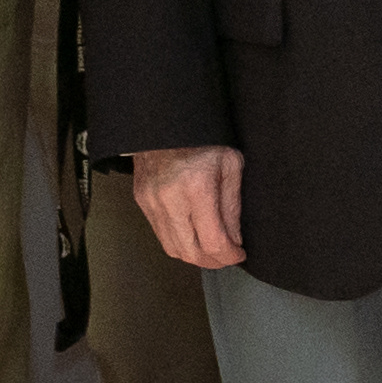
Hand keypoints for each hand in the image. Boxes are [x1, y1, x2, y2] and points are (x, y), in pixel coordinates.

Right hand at [135, 146, 243, 270]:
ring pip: (173, 249)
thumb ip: (232, 206)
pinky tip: (192, 236)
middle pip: (191, 253)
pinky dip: (179, 242)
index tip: (239, 253)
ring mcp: (151, 202)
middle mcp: (170, 199)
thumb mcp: (230, 165)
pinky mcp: (141, 201)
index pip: (213, 242)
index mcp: (196, 188)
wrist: (165, 120)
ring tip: (211, 250)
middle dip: (213, 261)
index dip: (229, 255)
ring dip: (195, 256)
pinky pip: (161, 235)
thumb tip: (234, 239)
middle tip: (227, 256)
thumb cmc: (202, 138)